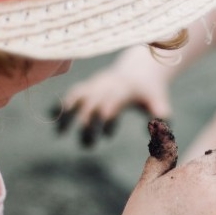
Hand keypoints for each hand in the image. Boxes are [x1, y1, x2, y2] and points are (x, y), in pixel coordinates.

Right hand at [52, 47, 173, 146]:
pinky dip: (61, 103)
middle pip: (92, 103)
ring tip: (60, 133)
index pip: (111, 103)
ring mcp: (95, 84)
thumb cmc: (149, 90)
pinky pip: (71, 93)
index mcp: (123, 89)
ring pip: (77, 96)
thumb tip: (164, 123)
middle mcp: (106, 85)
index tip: (106, 135)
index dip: (106, 119)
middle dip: (87, 124)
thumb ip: (160, 111)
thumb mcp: (158, 98)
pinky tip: (51, 116)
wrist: (140, 68)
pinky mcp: (88, 86)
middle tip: (88, 146)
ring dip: (67, 113)